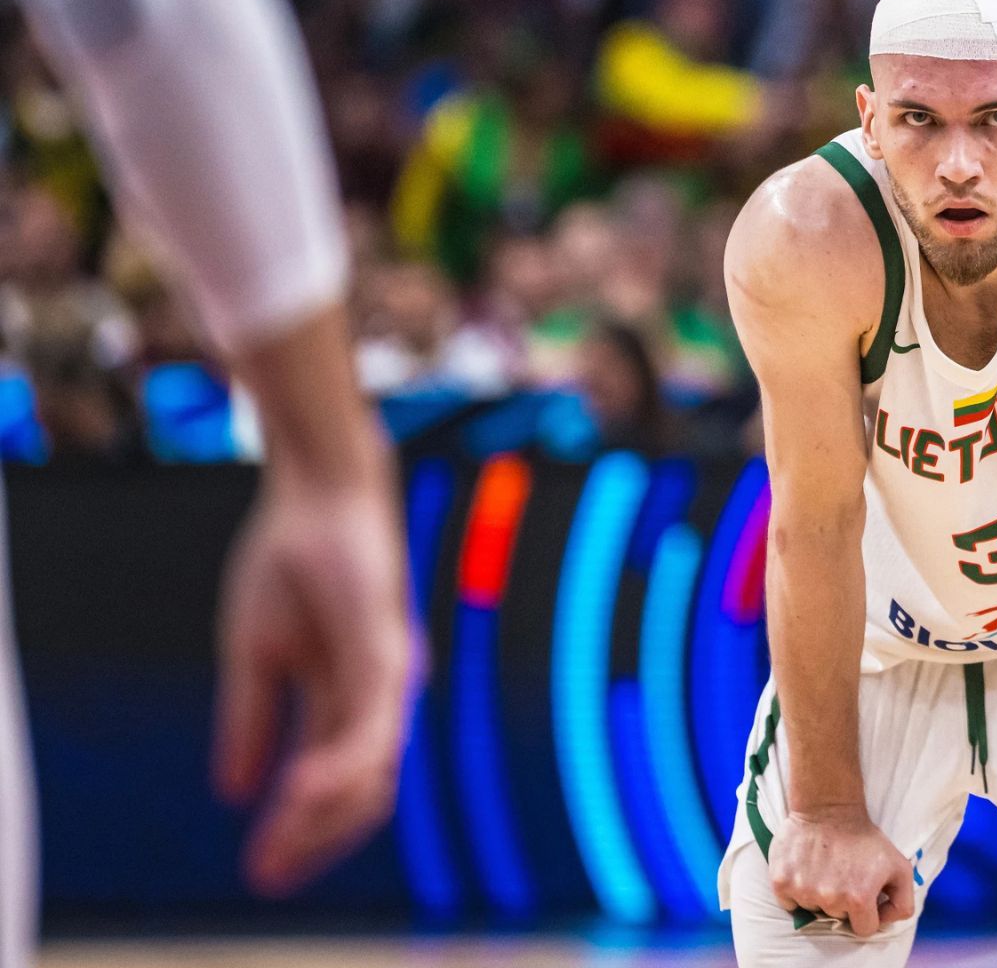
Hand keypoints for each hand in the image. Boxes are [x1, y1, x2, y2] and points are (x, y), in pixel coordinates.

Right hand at [211, 466, 415, 896]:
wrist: (316, 494)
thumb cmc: (292, 562)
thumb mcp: (256, 653)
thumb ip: (253, 721)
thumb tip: (236, 792)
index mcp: (347, 699)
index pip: (334, 783)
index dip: (302, 830)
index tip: (262, 868)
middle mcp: (378, 697)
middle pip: (363, 792)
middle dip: (316, 839)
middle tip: (268, 875)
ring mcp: (388, 678)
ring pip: (374, 771)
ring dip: (326, 815)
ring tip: (280, 844)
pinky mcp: (387, 652)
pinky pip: (373, 725)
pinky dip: (341, 765)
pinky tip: (302, 789)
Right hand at [768, 804, 915, 936]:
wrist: (828, 806)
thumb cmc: (865, 837)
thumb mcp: (900, 867)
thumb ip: (902, 902)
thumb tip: (885, 923)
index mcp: (859, 899)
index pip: (864, 930)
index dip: (867, 914)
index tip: (863, 896)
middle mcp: (830, 899)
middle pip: (837, 918)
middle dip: (843, 902)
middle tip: (843, 874)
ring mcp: (803, 891)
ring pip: (813, 910)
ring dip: (818, 895)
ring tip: (824, 868)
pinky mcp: (781, 882)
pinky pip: (788, 903)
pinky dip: (796, 891)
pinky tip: (806, 869)